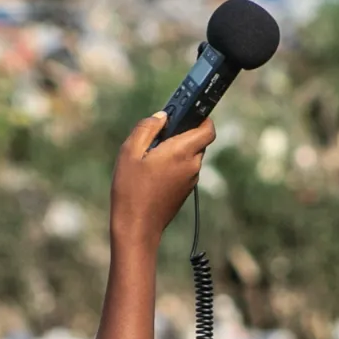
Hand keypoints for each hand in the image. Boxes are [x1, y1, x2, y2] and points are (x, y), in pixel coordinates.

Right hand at [110, 112, 214, 249]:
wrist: (137, 227)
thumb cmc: (130, 189)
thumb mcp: (130, 152)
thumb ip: (147, 128)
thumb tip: (162, 116)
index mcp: (182, 151)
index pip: (208, 128)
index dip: (201, 116)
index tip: (186, 111)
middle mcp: (192, 165)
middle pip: (198, 139)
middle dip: (183, 132)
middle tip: (160, 132)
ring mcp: (191, 179)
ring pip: (191, 154)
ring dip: (177, 149)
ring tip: (151, 154)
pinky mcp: (185, 190)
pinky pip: (185, 168)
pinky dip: (174, 163)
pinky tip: (153, 170)